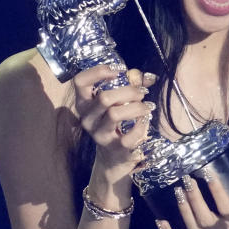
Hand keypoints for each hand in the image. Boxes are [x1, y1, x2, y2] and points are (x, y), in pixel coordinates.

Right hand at [73, 64, 156, 178]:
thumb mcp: (118, 102)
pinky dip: (141, 126)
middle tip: (142, 93)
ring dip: (136, 107)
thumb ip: (132, 86)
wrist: (114, 157)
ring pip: (115, 114)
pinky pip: (129, 135)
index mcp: (84, 103)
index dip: (98, 71)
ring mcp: (99, 135)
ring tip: (147, 107)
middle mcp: (87, 119)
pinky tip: (145, 121)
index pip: (80, 81)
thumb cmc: (116, 122)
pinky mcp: (114, 148)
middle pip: (104, 98)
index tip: (118, 71)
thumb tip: (148, 77)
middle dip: (128, 91)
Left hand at [154, 169, 228, 228]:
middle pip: (204, 219)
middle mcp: (219, 226)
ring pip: (192, 227)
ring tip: (177, 191)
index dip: (217, 192)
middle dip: (194, 200)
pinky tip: (160, 221)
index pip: (226, 207)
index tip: (208, 173)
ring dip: (183, 210)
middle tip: (187, 180)